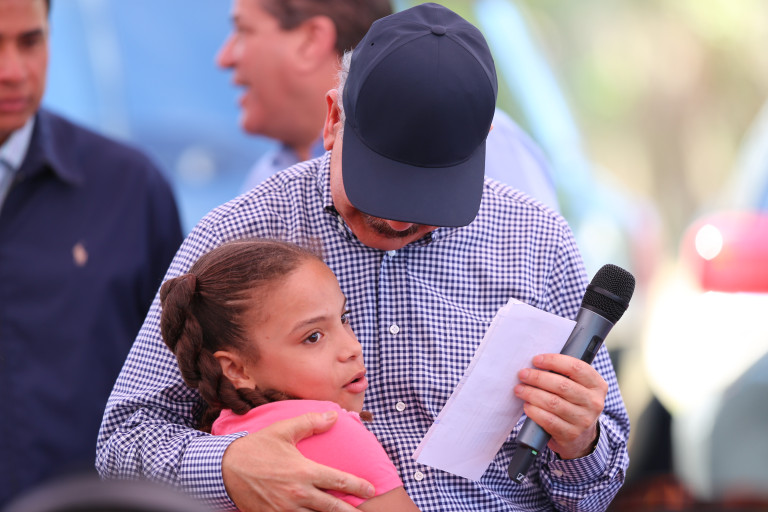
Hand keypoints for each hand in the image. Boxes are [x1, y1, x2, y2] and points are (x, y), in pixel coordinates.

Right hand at [221, 410, 374, 510]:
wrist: (224, 469)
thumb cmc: (256, 447)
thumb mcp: (283, 430)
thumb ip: (310, 422)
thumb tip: (333, 415)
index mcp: (304, 471)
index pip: (339, 481)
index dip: (358, 486)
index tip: (371, 489)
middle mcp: (298, 494)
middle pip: (333, 508)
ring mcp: (285, 509)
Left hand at [515, 353, 607, 459]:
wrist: (582, 437)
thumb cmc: (574, 403)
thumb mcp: (579, 387)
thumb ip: (565, 374)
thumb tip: (538, 362)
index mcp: (597, 385)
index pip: (576, 368)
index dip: (554, 361)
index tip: (536, 360)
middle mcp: (594, 403)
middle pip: (562, 385)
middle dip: (538, 377)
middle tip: (522, 374)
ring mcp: (583, 420)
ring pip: (553, 403)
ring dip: (532, 394)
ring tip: (519, 389)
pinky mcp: (571, 434)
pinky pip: (548, 420)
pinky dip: (534, 411)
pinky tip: (527, 406)